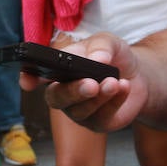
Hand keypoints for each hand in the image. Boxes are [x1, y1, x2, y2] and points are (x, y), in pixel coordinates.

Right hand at [27, 33, 146, 132]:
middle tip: (91, 83)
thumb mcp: (108, 42)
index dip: (28, 79)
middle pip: (57, 99)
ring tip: (114, 82)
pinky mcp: (98, 123)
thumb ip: (101, 46)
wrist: (138, 75)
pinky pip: (102, 117)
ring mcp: (79, 111)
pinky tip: (124, 87)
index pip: (36, 76)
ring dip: (98, 97)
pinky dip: (114, 102)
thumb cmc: (113, 57)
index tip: (28, 82)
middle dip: (73, 91)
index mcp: (58, 71)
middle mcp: (63, 93)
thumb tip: (97, 59)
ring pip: (80, 111)